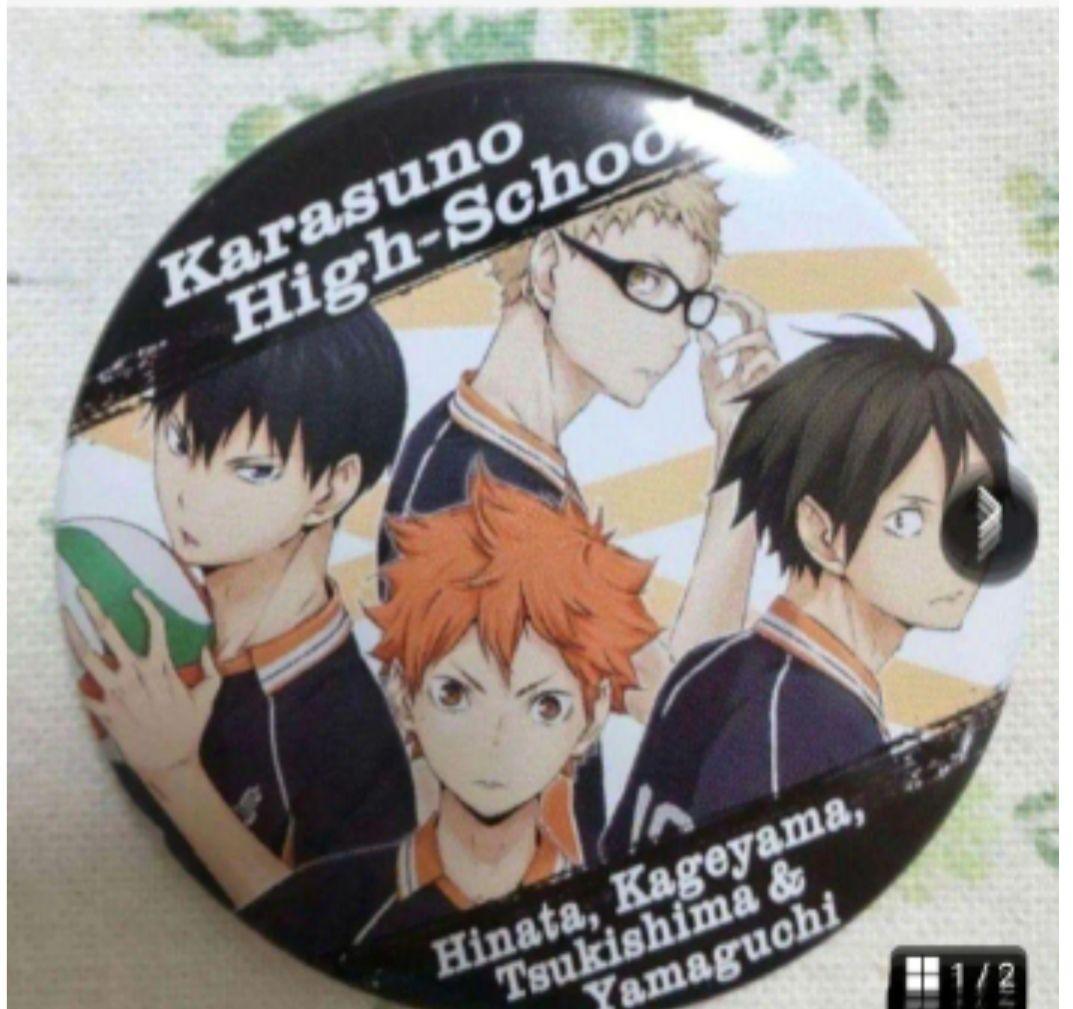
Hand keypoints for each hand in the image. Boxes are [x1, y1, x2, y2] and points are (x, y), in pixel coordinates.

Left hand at [64, 587, 219, 785]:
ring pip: (90, 659)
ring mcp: (118, 694)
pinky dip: (77, 684)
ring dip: (75, 637)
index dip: (145, 606)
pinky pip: (85, 694)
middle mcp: (137, 676)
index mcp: (162, 669)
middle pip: (112, 635)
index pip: (154, 627)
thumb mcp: (208, 698)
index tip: (136, 592)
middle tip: (82, 591)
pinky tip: (71, 671)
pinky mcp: (105, 712)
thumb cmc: (189, 729)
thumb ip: (210, 671)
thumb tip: (205, 648)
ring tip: (64, 618)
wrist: (168, 762)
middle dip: (95, 610)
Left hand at [698, 290, 779, 450]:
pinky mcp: (776, 375)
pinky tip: (734, 374)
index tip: (716, 290)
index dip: (735, 301)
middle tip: (721, 293)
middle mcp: (760, 354)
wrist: (733, 436)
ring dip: (736, 340)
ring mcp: (769, 363)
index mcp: (745, 353)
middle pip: (759, 314)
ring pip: (760, 333)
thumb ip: (708, 359)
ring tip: (718, 356)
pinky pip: (764, 355)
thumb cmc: (724, 414)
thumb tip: (701, 333)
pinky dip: (745, 360)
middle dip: (742, 300)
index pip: (746, 317)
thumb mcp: (709, 382)